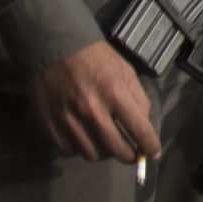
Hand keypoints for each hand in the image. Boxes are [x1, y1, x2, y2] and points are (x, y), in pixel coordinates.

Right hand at [31, 39, 163, 162]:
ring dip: (104, 154)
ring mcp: (68, 119)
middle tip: (131, 154)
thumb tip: (144, 127)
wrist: (53, 45)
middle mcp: (92, 109)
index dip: (150, 147)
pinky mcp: (49, 124)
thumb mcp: (124, 70)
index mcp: (114, 92)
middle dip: (129, 156)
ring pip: (92, 155)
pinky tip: (83, 139)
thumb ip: (138, 98)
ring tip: (106, 145)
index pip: (139, 130)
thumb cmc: (94, 57)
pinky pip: (68, 151)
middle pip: (117, 149)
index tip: (153, 153)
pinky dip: (78, 150)